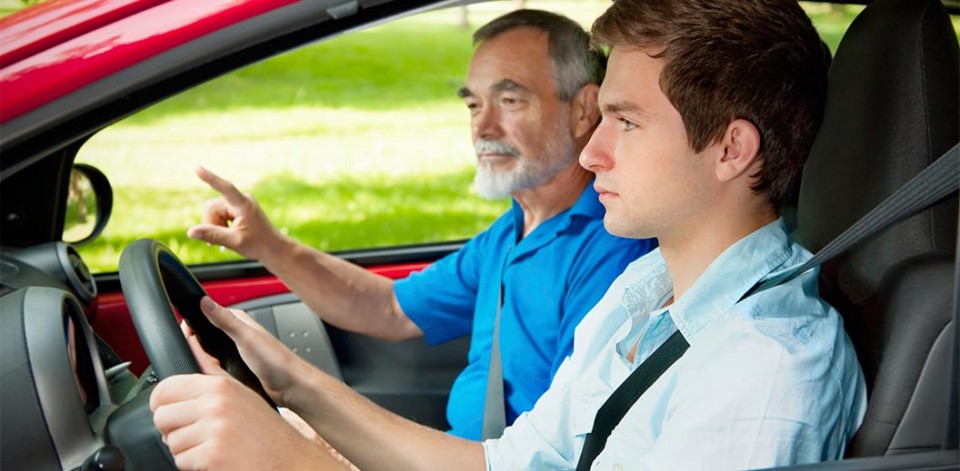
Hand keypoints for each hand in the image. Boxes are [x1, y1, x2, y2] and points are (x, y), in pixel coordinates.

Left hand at [150, 372, 327, 469]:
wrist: (287, 458)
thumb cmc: (264, 428)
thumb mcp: (239, 390)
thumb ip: (210, 367)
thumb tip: (189, 339)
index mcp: (219, 386)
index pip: (164, 389)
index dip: (163, 405)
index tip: (174, 412)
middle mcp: (216, 405)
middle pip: (162, 417)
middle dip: (174, 430)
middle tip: (197, 433)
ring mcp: (214, 430)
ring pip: (171, 442)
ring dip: (186, 449)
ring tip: (212, 445)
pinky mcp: (213, 455)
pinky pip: (181, 461)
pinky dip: (194, 465)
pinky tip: (216, 458)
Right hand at [184, 297, 308, 404]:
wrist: (291, 386)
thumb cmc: (277, 361)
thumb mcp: (247, 338)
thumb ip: (226, 320)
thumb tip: (205, 302)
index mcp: (238, 321)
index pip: (205, 316)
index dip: (192, 326)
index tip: (185, 336)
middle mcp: (237, 334)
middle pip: (205, 337)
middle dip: (198, 347)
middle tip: (203, 358)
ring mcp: (236, 352)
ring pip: (209, 354)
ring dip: (206, 361)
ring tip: (213, 368)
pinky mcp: (237, 368)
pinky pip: (217, 368)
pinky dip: (213, 372)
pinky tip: (217, 378)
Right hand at [187, 166, 283, 260]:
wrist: (274, 249)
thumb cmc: (259, 245)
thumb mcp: (234, 241)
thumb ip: (212, 235)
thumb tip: (190, 232)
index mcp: (244, 204)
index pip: (225, 188)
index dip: (210, 178)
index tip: (197, 168)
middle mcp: (241, 200)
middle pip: (211, 208)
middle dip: (212, 224)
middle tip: (220, 241)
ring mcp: (238, 204)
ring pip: (213, 213)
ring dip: (215, 227)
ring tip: (228, 238)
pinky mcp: (236, 209)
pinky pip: (218, 215)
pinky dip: (219, 226)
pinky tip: (228, 235)